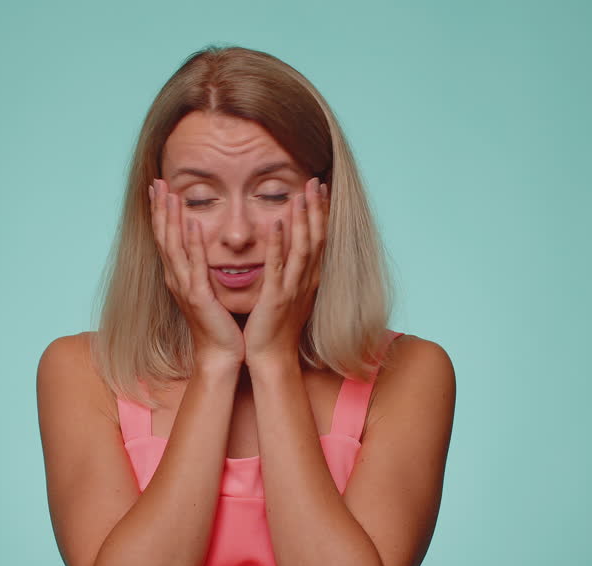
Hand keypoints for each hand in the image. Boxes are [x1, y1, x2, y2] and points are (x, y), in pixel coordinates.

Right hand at [150, 178, 244, 369]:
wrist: (221, 354)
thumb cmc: (219, 323)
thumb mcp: (208, 289)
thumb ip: (204, 267)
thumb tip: (206, 245)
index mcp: (178, 276)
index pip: (165, 237)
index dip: (161, 212)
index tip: (159, 188)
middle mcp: (176, 279)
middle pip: (163, 236)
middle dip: (160, 208)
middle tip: (157, 182)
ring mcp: (184, 287)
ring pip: (173, 246)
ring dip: (171, 219)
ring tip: (170, 194)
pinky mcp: (199, 297)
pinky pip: (195, 265)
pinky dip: (194, 244)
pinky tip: (194, 224)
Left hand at [243, 176, 328, 369]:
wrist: (270, 358)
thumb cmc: (276, 327)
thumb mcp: (288, 294)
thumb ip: (291, 272)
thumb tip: (289, 250)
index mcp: (308, 279)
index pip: (319, 239)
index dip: (321, 213)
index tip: (320, 189)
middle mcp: (305, 281)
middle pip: (316, 238)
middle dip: (316, 208)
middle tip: (315, 181)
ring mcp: (292, 289)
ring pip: (303, 248)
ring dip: (303, 220)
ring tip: (301, 195)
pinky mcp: (275, 298)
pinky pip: (278, 267)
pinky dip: (279, 245)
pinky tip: (277, 224)